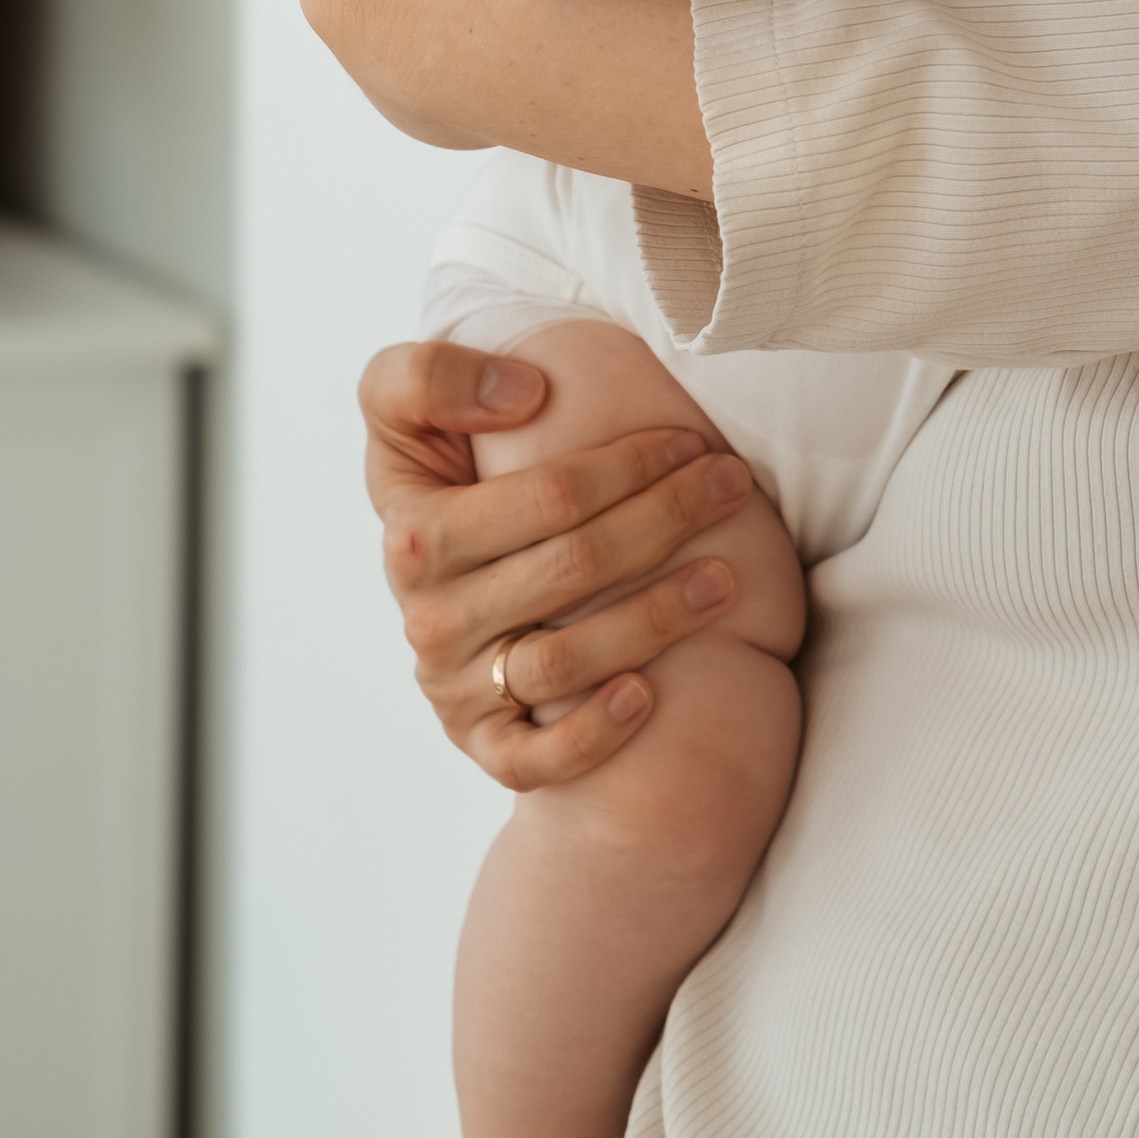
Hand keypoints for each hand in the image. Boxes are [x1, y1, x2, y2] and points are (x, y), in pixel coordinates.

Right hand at [361, 337, 753, 788]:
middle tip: (733, 486)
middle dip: (667, 520)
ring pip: (565, 662)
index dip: (627, 465)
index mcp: (416, 531)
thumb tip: (524, 393)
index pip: (546, 497)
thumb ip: (430, 376)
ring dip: (657, 619)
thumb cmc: (446, 474)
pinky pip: (534, 761)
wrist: (429, 576)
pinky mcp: (480, 743)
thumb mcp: (405, 409)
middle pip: (574, 570)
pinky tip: (649, 696)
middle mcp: (430, 614)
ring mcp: (455, 686)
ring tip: (727, 579)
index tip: (690, 440)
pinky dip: (591, 734)